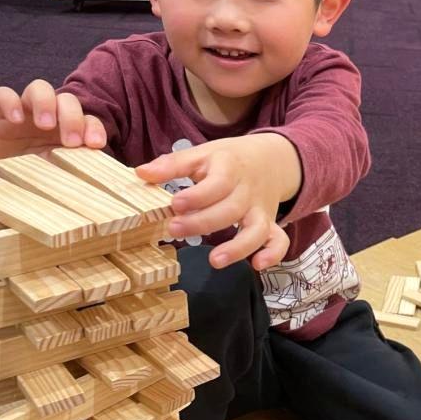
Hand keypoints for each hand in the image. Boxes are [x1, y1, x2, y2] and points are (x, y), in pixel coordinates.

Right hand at [0, 81, 106, 170]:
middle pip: (67, 100)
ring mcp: (25, 110)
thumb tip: (97, 173)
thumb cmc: (34, 178)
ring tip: (45, 125)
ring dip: (46, 103)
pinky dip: (10, 102)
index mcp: (70, 130)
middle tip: (70, 142)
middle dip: (72, 118)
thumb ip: (75, 167)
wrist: (1, 182)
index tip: (95, 144)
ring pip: (40, 88)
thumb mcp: (57, 174)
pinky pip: (3, 95)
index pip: (89, 120)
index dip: (95, 128)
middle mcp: (51, 116)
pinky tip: (16, 120)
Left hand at [136, 134, 300, 269]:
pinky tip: (256, 266)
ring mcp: (261, 210)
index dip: (197, 196)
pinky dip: (273, 254)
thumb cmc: (228, 159)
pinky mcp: (269, 224)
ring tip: (215, 260)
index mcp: (230, 169)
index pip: (218, 184)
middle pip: (231, 210)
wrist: (271, 159)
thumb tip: (141, 173)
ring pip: (257, 229)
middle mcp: (248, 192)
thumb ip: (173, 164)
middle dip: (203, 223)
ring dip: (239, 247)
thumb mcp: (202, 153)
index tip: (175, 204)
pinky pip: (279, 241)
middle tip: (174, 229)